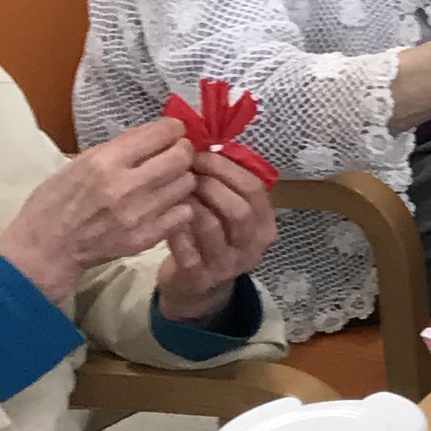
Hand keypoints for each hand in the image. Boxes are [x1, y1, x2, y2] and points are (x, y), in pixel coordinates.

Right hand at [0, 119, 203, 300]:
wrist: (44, 249)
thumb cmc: (55, 201)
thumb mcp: (80, 162)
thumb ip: (119, 148)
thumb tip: (155, 134)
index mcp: (105, 161)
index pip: (161, 133)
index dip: (173, 128)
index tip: (173, 131)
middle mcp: (125, 186)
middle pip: (181, 157)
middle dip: (183, 150)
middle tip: (175, 154)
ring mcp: (138, 215)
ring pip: (186, 184)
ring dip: (181, 178)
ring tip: (168, 180)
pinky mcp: (145, 239)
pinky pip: (183, 214)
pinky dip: (179, 206)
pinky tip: (166, 205)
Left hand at [158, 146, 281, 318]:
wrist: (197, 286)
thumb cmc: (211, 237)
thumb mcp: (228, 211)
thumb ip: (227, 184)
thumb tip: (205, 143)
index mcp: (264, 224)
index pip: (254, 189)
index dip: (227, 168)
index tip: (201, 154)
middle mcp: (252, 246)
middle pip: (239, 209)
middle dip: (211, 183)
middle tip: (186, 170)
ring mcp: (228, 265)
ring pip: (212, 226)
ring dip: (191, 202)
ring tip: (175, 189)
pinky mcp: (201, 278)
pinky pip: (187, 247)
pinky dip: (175, 227)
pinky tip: (166, 215)